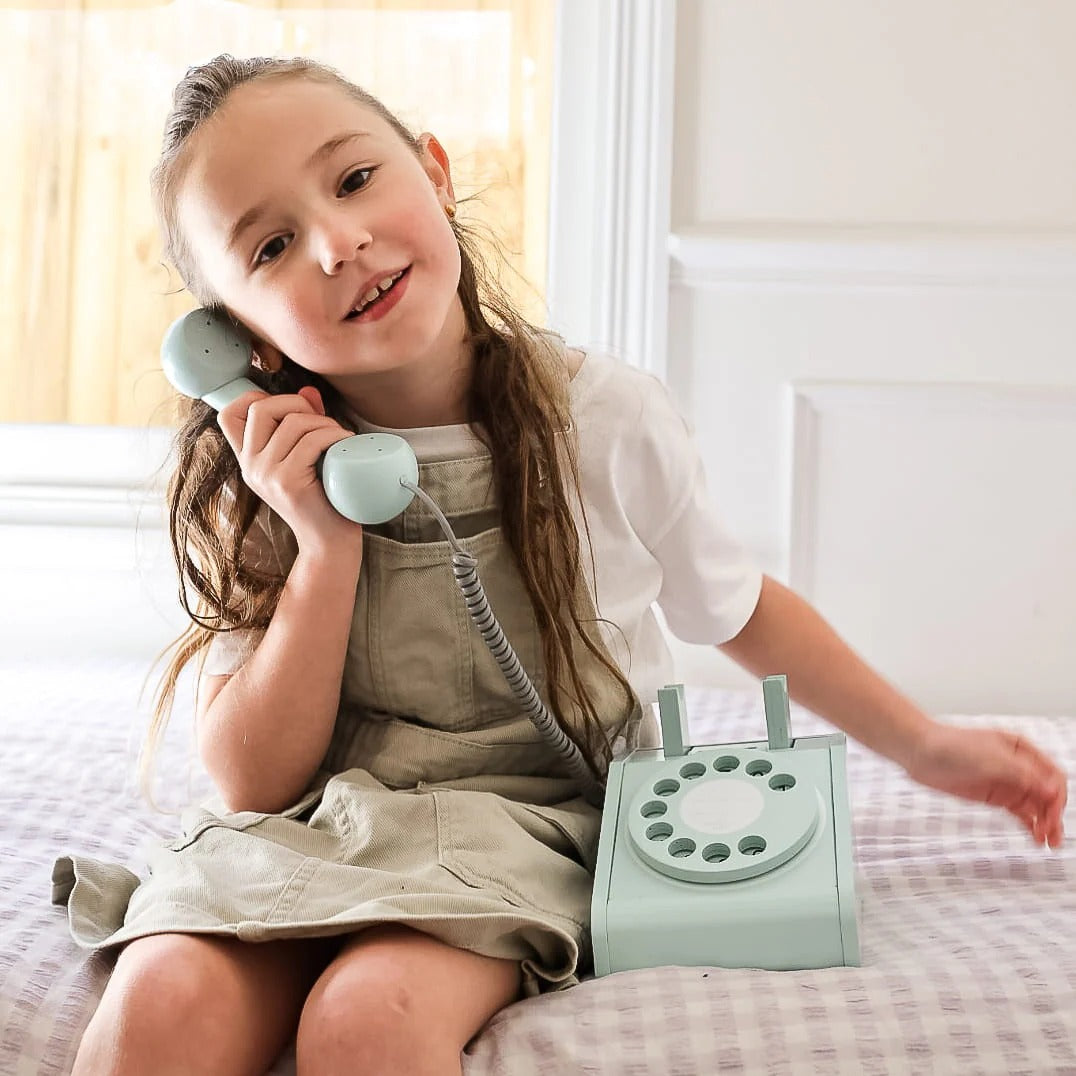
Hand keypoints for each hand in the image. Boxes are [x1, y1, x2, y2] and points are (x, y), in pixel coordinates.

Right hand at [216, 385, 361, 551]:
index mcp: (249, 459)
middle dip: (297, 403)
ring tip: (339, 437)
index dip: (255, 398)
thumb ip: (304, 423)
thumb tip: (308, 390)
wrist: (329, 543)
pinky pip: (312, 440)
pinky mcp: (287, 482)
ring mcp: (266, 474)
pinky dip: (335, 435)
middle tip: (321, 421)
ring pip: (294, 422)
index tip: (288, 409)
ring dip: (325, 422)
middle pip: (261, 407)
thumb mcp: (307, 457)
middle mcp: (250, 466)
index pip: (229, 414)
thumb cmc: (323, 498)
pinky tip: (346, 444)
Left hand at [906, 722, 1067, 847]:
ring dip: (1045, 823)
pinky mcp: (994, 796)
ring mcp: (1006, 782)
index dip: (1056, 797)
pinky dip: (1029, 824)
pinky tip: (1036, 838)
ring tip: (1048, 842)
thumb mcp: (991, 758)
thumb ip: (1022, 774)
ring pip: (1036, 806)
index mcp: (1022, 749)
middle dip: (1053, 815)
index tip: (1052, 815)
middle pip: (1047, 794)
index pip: (1052, 776)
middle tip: (1052, 836)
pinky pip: (1019, 813)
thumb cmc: (952, 745)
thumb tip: (1051, 790)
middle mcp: (1018, 766)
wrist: (920, 751)